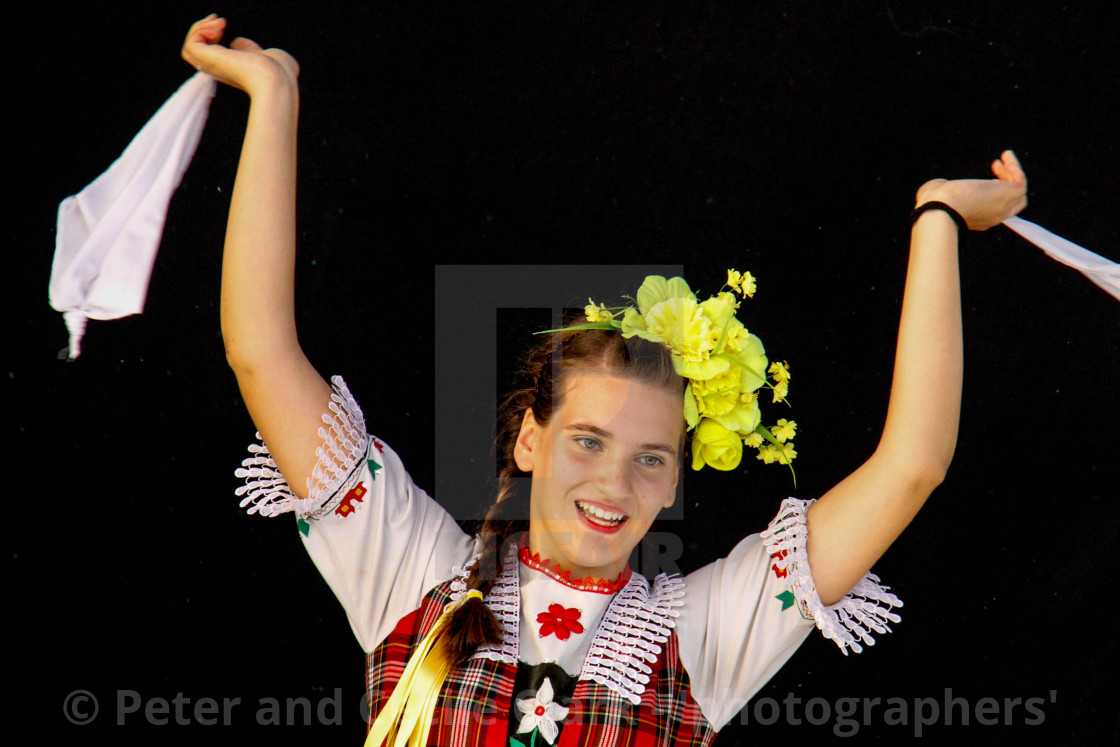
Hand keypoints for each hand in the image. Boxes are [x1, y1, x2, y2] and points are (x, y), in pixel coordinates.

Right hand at [181, 14, 298, 96]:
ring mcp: (214, 66)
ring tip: (219, 23)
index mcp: (231, 69)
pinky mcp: (210, 61)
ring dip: (200, 28)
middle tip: (220, 21)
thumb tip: (236, 42)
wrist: (278, 79)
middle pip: (195, 51)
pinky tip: (217, 29)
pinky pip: (191, 45)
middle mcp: (220, 69)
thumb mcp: (262, 54)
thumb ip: (248, 48)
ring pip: (190, 48)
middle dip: (203, 29)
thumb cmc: (279, 72)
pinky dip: (200, 31)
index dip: (210, 36)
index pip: (209, 54)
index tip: (224, 25)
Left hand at [915, 150, 1027, 230]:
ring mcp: (1003, 208)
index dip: (992, 195)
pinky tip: (1006, 155)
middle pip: (1013, 204)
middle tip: (996, 167)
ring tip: (1003, 157)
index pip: (994, 211)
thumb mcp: (937, 197)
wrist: (941, 207)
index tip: (983, 181)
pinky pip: (1020, 181)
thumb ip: (943, 191)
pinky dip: (1015, 167)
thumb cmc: (934, 203)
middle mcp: (994, 217)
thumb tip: (942, 183)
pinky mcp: (1010, 195)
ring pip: (1018, 193)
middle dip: (1006, 184)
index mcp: (977, 221)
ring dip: (1012, 173)